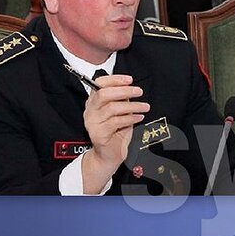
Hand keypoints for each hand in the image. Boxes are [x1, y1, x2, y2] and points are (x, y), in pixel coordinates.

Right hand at [81, 74, 149, 193]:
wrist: (109, 155)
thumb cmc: (116, 133)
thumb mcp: (120, 113)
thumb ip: (121, 100)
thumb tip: (130, 88)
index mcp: (93, 102)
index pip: (99, 84)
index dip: (114, 79)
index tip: (129, 79)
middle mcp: (90, 111)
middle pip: (103, 94)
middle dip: (124, 90)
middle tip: (139, 92)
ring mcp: (92, 122)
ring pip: (112, 108)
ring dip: (132, 106)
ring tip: (144, 107)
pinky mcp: (98, 134)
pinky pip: (116, 122)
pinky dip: (130, 118)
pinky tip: (139, 118)